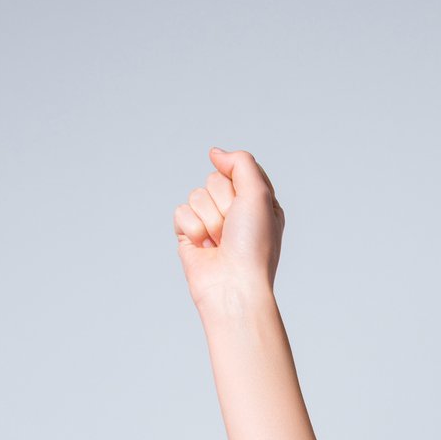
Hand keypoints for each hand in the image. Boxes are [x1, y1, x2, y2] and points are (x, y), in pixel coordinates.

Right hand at [174, 147, 284, 308]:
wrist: (233, 286)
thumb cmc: (253, 246)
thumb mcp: (259, 194)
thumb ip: (241, 163)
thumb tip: (215, 153)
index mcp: (258, 202)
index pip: (239, 170)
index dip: (239, 185)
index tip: (247, 205)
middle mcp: (235, 212)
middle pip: (214, 180)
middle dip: (223, 203)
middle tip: (233, 228)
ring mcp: (211, 223)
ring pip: (196, 195)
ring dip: (209, 219)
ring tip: (220, 242)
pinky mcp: (189, 235)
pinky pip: (180, 212)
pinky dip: (191, 229)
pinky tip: (205, 248)